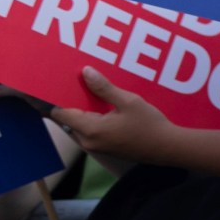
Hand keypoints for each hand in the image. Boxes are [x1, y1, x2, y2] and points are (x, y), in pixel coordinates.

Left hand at [50, 67, 179, 162]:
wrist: (167, 148)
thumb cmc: (150, 125)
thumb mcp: (129, 101)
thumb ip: (104, 88)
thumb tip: (85, 72)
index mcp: (91, 129)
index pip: (59, 113)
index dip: (53, 99)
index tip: (51, 86)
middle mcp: (88, 141)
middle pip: (67, 119)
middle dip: (68, 102)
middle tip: (71, 84)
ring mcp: (95, 146)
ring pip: (77, 125)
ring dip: (80, 110)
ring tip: (87, 92)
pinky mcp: (103, 148)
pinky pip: (88, 131)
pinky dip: (89, 119)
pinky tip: (101, 107)